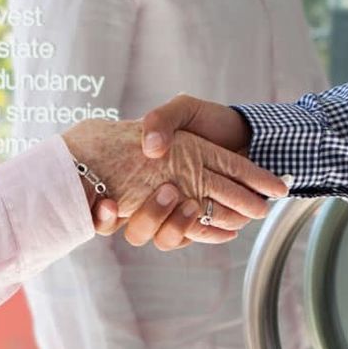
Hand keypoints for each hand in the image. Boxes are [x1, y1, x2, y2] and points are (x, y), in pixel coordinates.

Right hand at [62, 118, 283, 246]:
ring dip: (178, 225)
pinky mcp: (201, 221)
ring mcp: (176, 212)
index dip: (100, 213)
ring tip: (195, 204)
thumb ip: (161, 120)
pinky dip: (209, 233)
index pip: (107, 204)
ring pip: (165, 238)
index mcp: (138, 176)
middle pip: (137, 230)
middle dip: (150, 216)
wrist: (247, 134)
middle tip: (169, 191)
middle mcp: (152, 199)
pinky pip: (196, 237)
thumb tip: (151, 149)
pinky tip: (225, 225)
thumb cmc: (209, 121)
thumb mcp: (183, 110)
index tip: (107, 204)